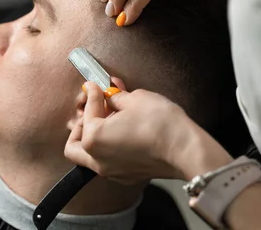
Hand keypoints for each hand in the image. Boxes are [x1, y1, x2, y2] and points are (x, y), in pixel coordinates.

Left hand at [65, 82, 232, 183]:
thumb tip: (109, 92)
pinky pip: (108, 161)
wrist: (186, 149)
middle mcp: (98, 160)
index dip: (93, 93)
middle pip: (75, 143)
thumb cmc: (160, 124)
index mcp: (93, 139)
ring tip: (110, 118)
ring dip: (95, 136)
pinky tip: (121, 131)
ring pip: (90, 156)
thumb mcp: (134, 98)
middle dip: (81, 124)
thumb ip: (115, 96)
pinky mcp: (127, 176)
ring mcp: (112, 172)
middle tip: (94, 108)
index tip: (96, 85)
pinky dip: (109, 146)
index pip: (87, 110)